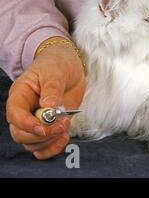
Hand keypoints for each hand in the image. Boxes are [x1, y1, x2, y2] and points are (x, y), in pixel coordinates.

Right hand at [6, 36, 84, 159]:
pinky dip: (53, 148)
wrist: (68, 66)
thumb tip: (49, 106)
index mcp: (20, 96)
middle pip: (20, 134)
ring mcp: (37, 122)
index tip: (44, 127)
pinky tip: (64, 138)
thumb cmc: (56, 65)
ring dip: (49, 141)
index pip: (14, 115)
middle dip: (41, 135)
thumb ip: (52, 89)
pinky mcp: (50, 128)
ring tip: (65, 126)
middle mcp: (25, 112)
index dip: (27, 125)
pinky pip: (44, 147)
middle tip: (61, 125)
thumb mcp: (55, 72)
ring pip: (32, 144)